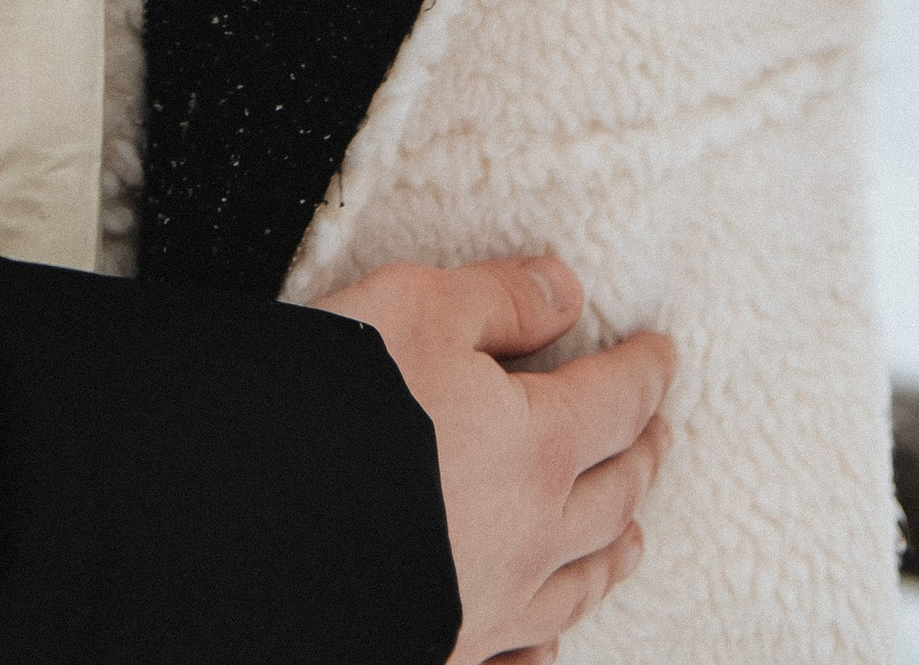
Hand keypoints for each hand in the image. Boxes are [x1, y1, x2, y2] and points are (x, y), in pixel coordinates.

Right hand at [310, 253, 672, 661]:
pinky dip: (549, 646)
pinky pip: (523, 658)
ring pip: (579, 582)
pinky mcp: (444, 649)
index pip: (617, 401)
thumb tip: (567, 291)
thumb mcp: (415, 309)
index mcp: (537, 447)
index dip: (646, 372)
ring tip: (631, 532)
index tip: (664, 355)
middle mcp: (530, 537)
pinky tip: (549, 645)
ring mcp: (489, 607)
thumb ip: (498, 299)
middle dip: (642, 455)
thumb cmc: (336, 405)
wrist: (254, 530)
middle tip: (658, 432)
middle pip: (613, 492)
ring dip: (614, 548)